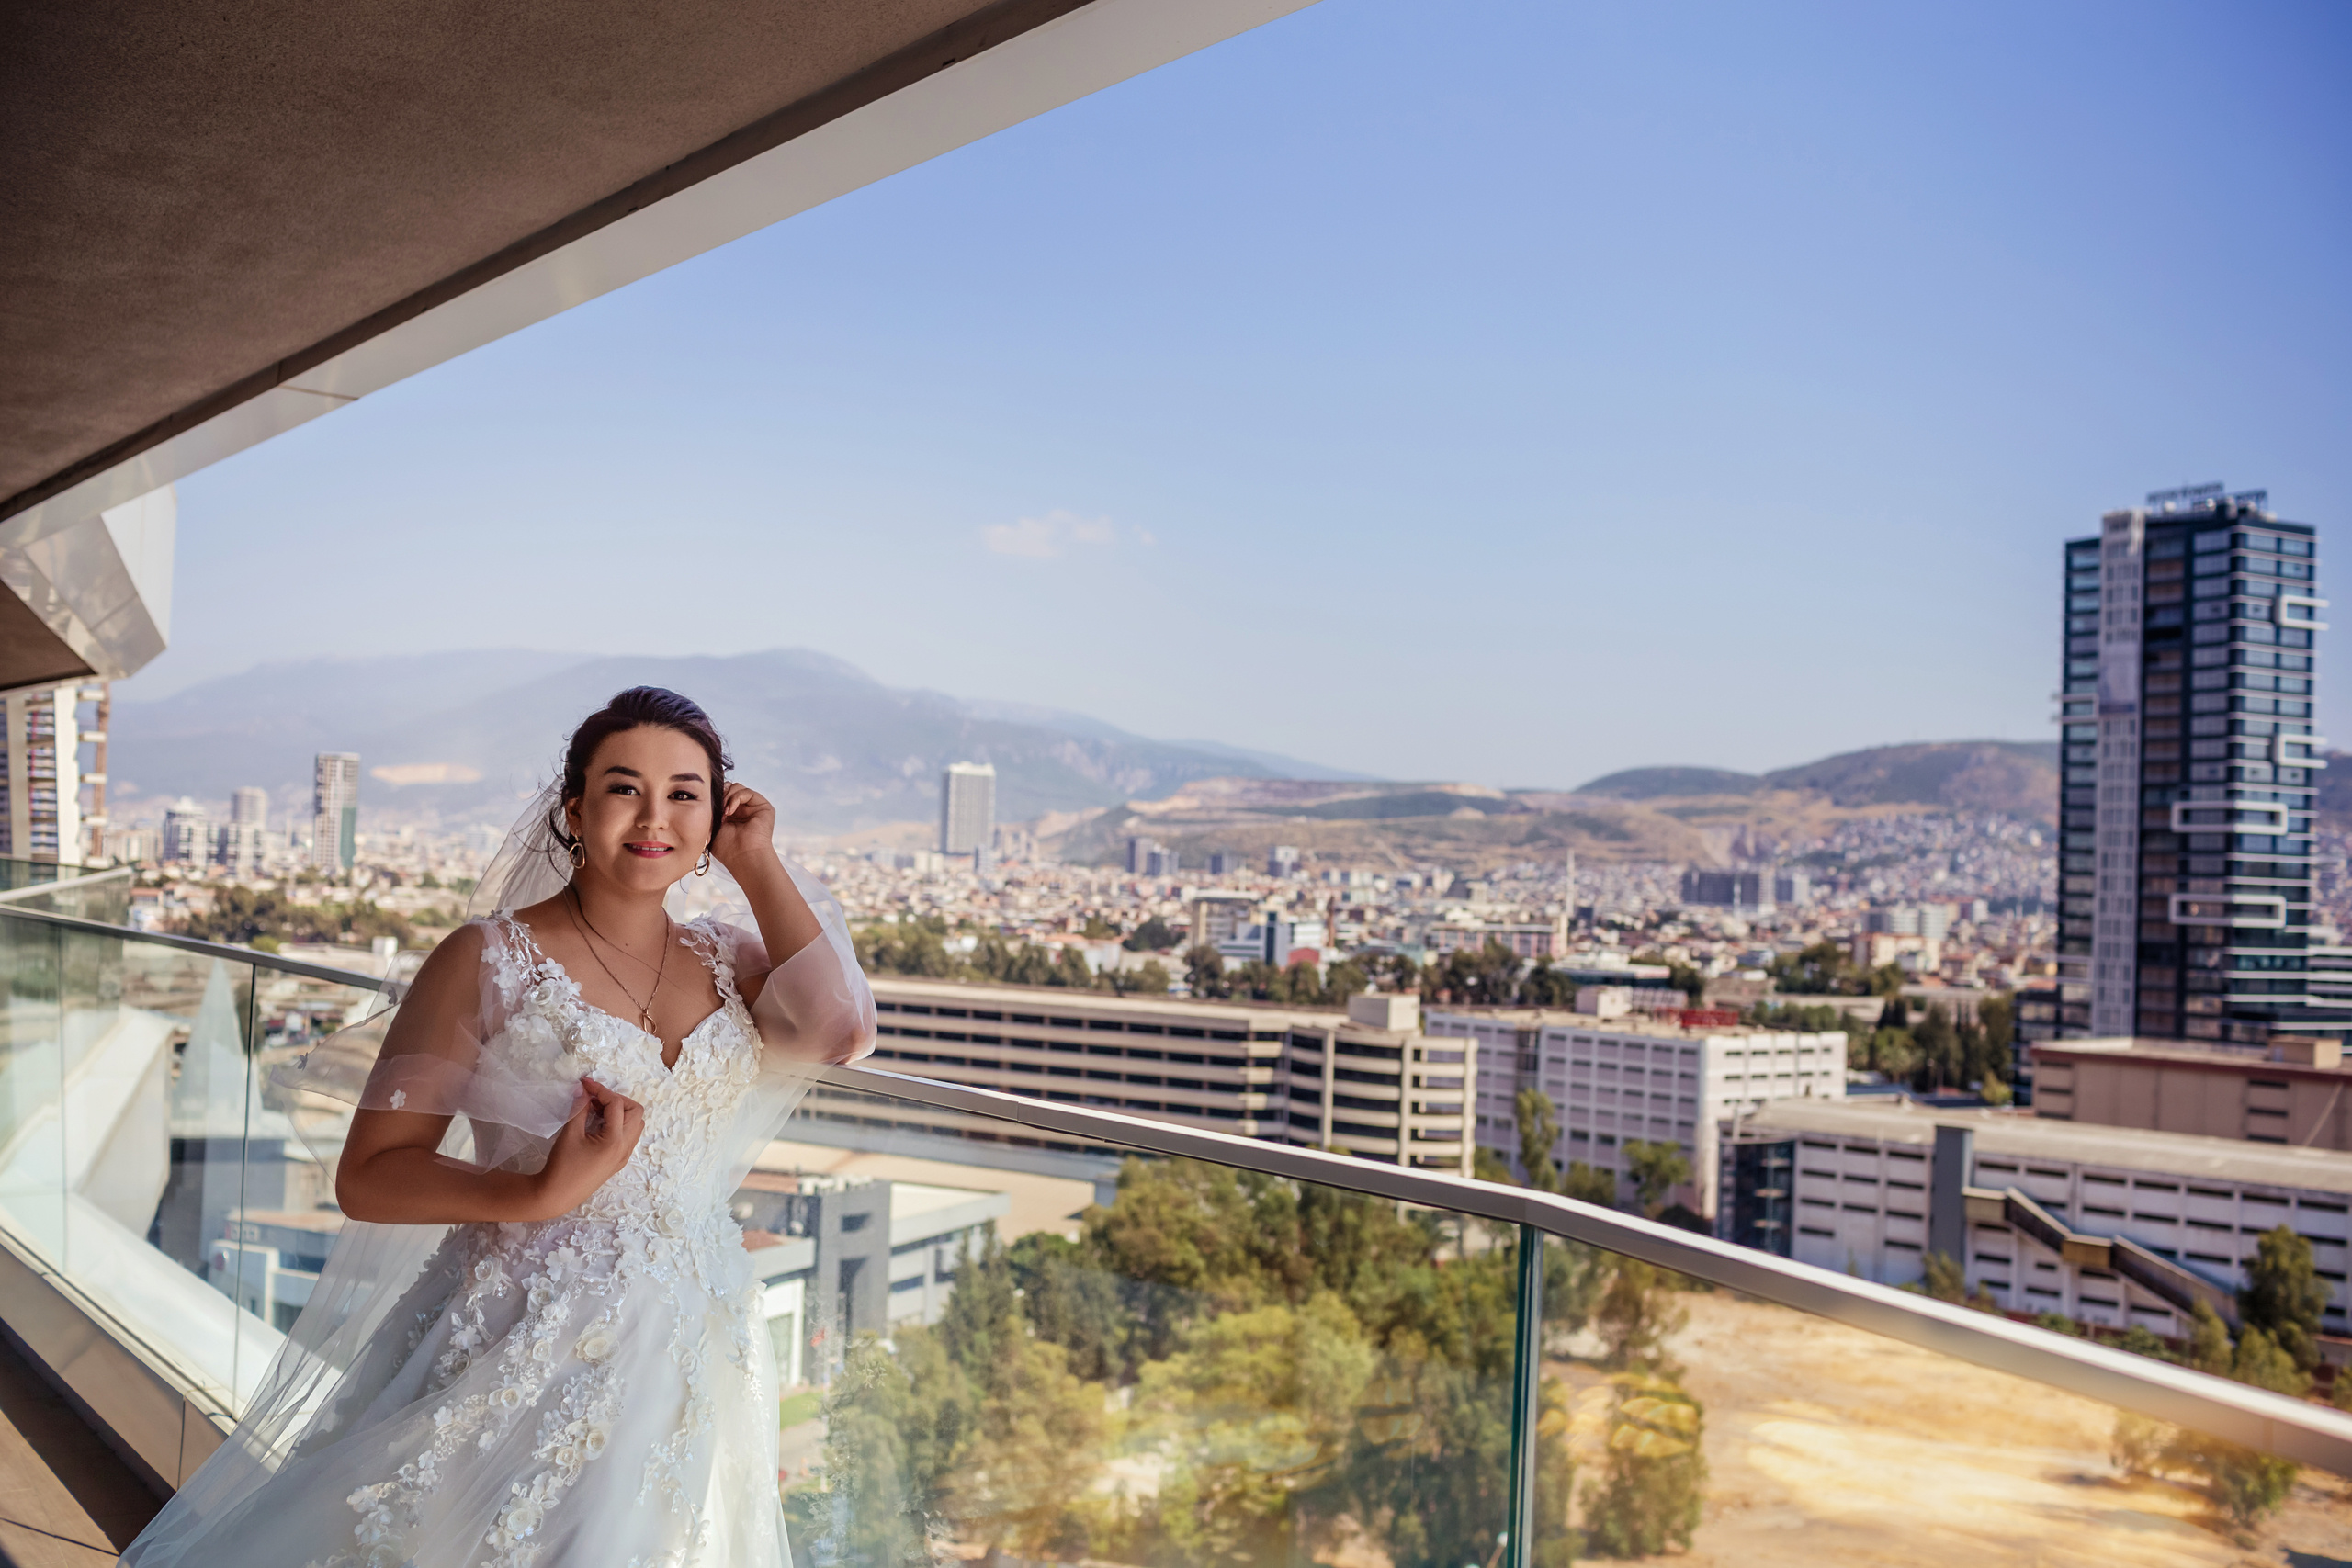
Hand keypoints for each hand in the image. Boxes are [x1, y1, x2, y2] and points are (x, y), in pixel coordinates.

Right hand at [535, 1076, 643, 1215]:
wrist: (558, 1195)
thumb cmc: (562, 1165)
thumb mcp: (570, 1133)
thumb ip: (579, 1108)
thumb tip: (583, 1089)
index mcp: (615, 1140)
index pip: (616, 1104)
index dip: (600, 1090)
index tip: (584, 1084)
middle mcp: (625, 1147)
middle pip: (635, 1111)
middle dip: (616, 1099)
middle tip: (594, 1099)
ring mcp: (624, 1155)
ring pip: (635, 1123)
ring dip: (620, 1111)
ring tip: (596, 1110)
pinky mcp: (618, 1160)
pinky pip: (628, 1135)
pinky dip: (618, 1123)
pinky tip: (598, 1123)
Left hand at [710, 781, 779, 877]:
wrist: (742, 857)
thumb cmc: (726, 848)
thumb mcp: (713, 826)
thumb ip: (711, 810)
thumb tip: (708, 795)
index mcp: (732, 815)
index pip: (722, 795)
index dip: (714, 796)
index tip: (707, 806)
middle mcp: (743, 810)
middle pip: (729, 788)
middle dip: (720, 794)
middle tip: (716, 808)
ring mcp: (754, 807)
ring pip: (737, 788)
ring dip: (727, 797)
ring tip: (724, 812)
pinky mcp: (763, 806)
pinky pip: (746, 792)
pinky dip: (735, 798)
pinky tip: (729, 811)